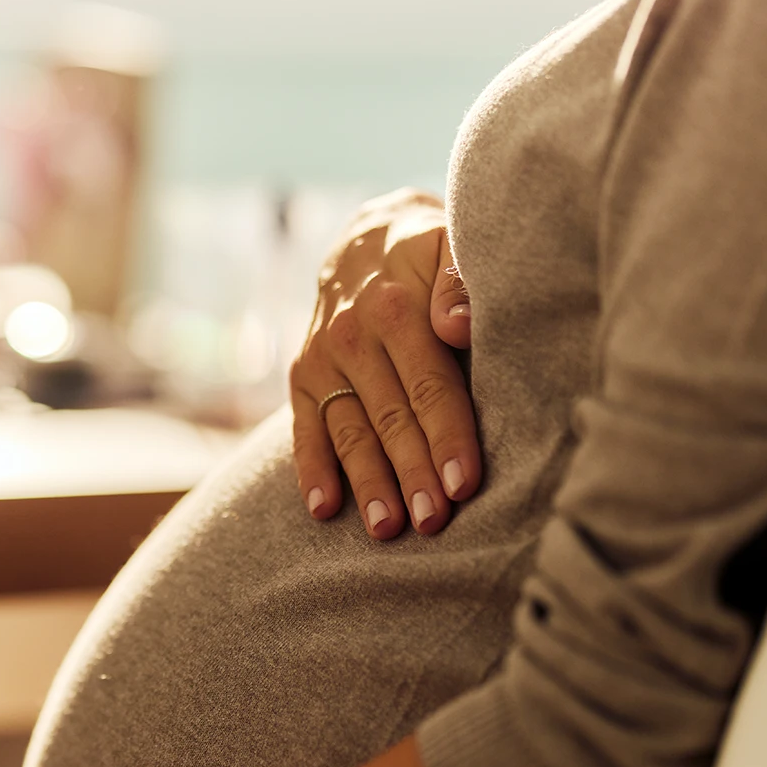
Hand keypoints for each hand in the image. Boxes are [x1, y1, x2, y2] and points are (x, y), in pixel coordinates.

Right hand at [289, 188, 476, 537]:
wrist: (369, 236)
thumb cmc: (432, 252)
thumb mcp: (453, 243)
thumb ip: (461, 280)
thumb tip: (457, 325)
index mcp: (396, 306)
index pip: (428, 383)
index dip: (447, 435)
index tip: (464, 484)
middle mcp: (352, 334)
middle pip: (389, 417)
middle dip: (412, 474)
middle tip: (433, 522)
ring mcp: (323, 359)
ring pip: (349, 431)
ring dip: (368, 483)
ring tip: (387, 529)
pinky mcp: (302, 376)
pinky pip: (305, 429)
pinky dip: (312, 470)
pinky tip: (324, 510)